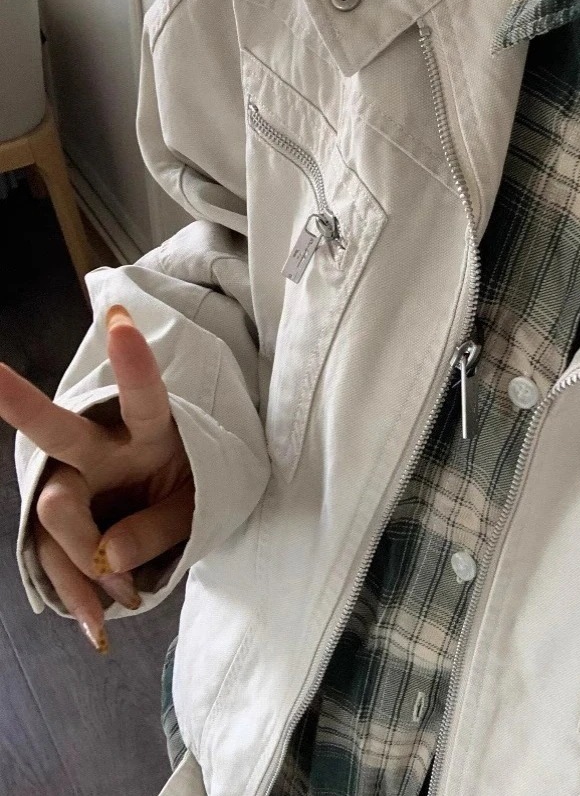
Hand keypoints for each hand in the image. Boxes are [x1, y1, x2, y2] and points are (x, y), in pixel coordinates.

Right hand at [0, 305, 194, 653]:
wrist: (177, 511)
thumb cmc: (193, 491)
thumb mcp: (197, 508)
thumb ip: (160, 527)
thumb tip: (108, 560)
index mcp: (149, 432)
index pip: (142, 398)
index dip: (133, 364)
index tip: (120, 320)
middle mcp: (102, 448)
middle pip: (58, 431)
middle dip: (20, 402)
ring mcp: (75, 483)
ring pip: (56, 515)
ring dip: (86, 561)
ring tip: (123, 603)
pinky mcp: (61, 522)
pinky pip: (58, 557)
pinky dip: (79, 592)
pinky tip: (97, 621)